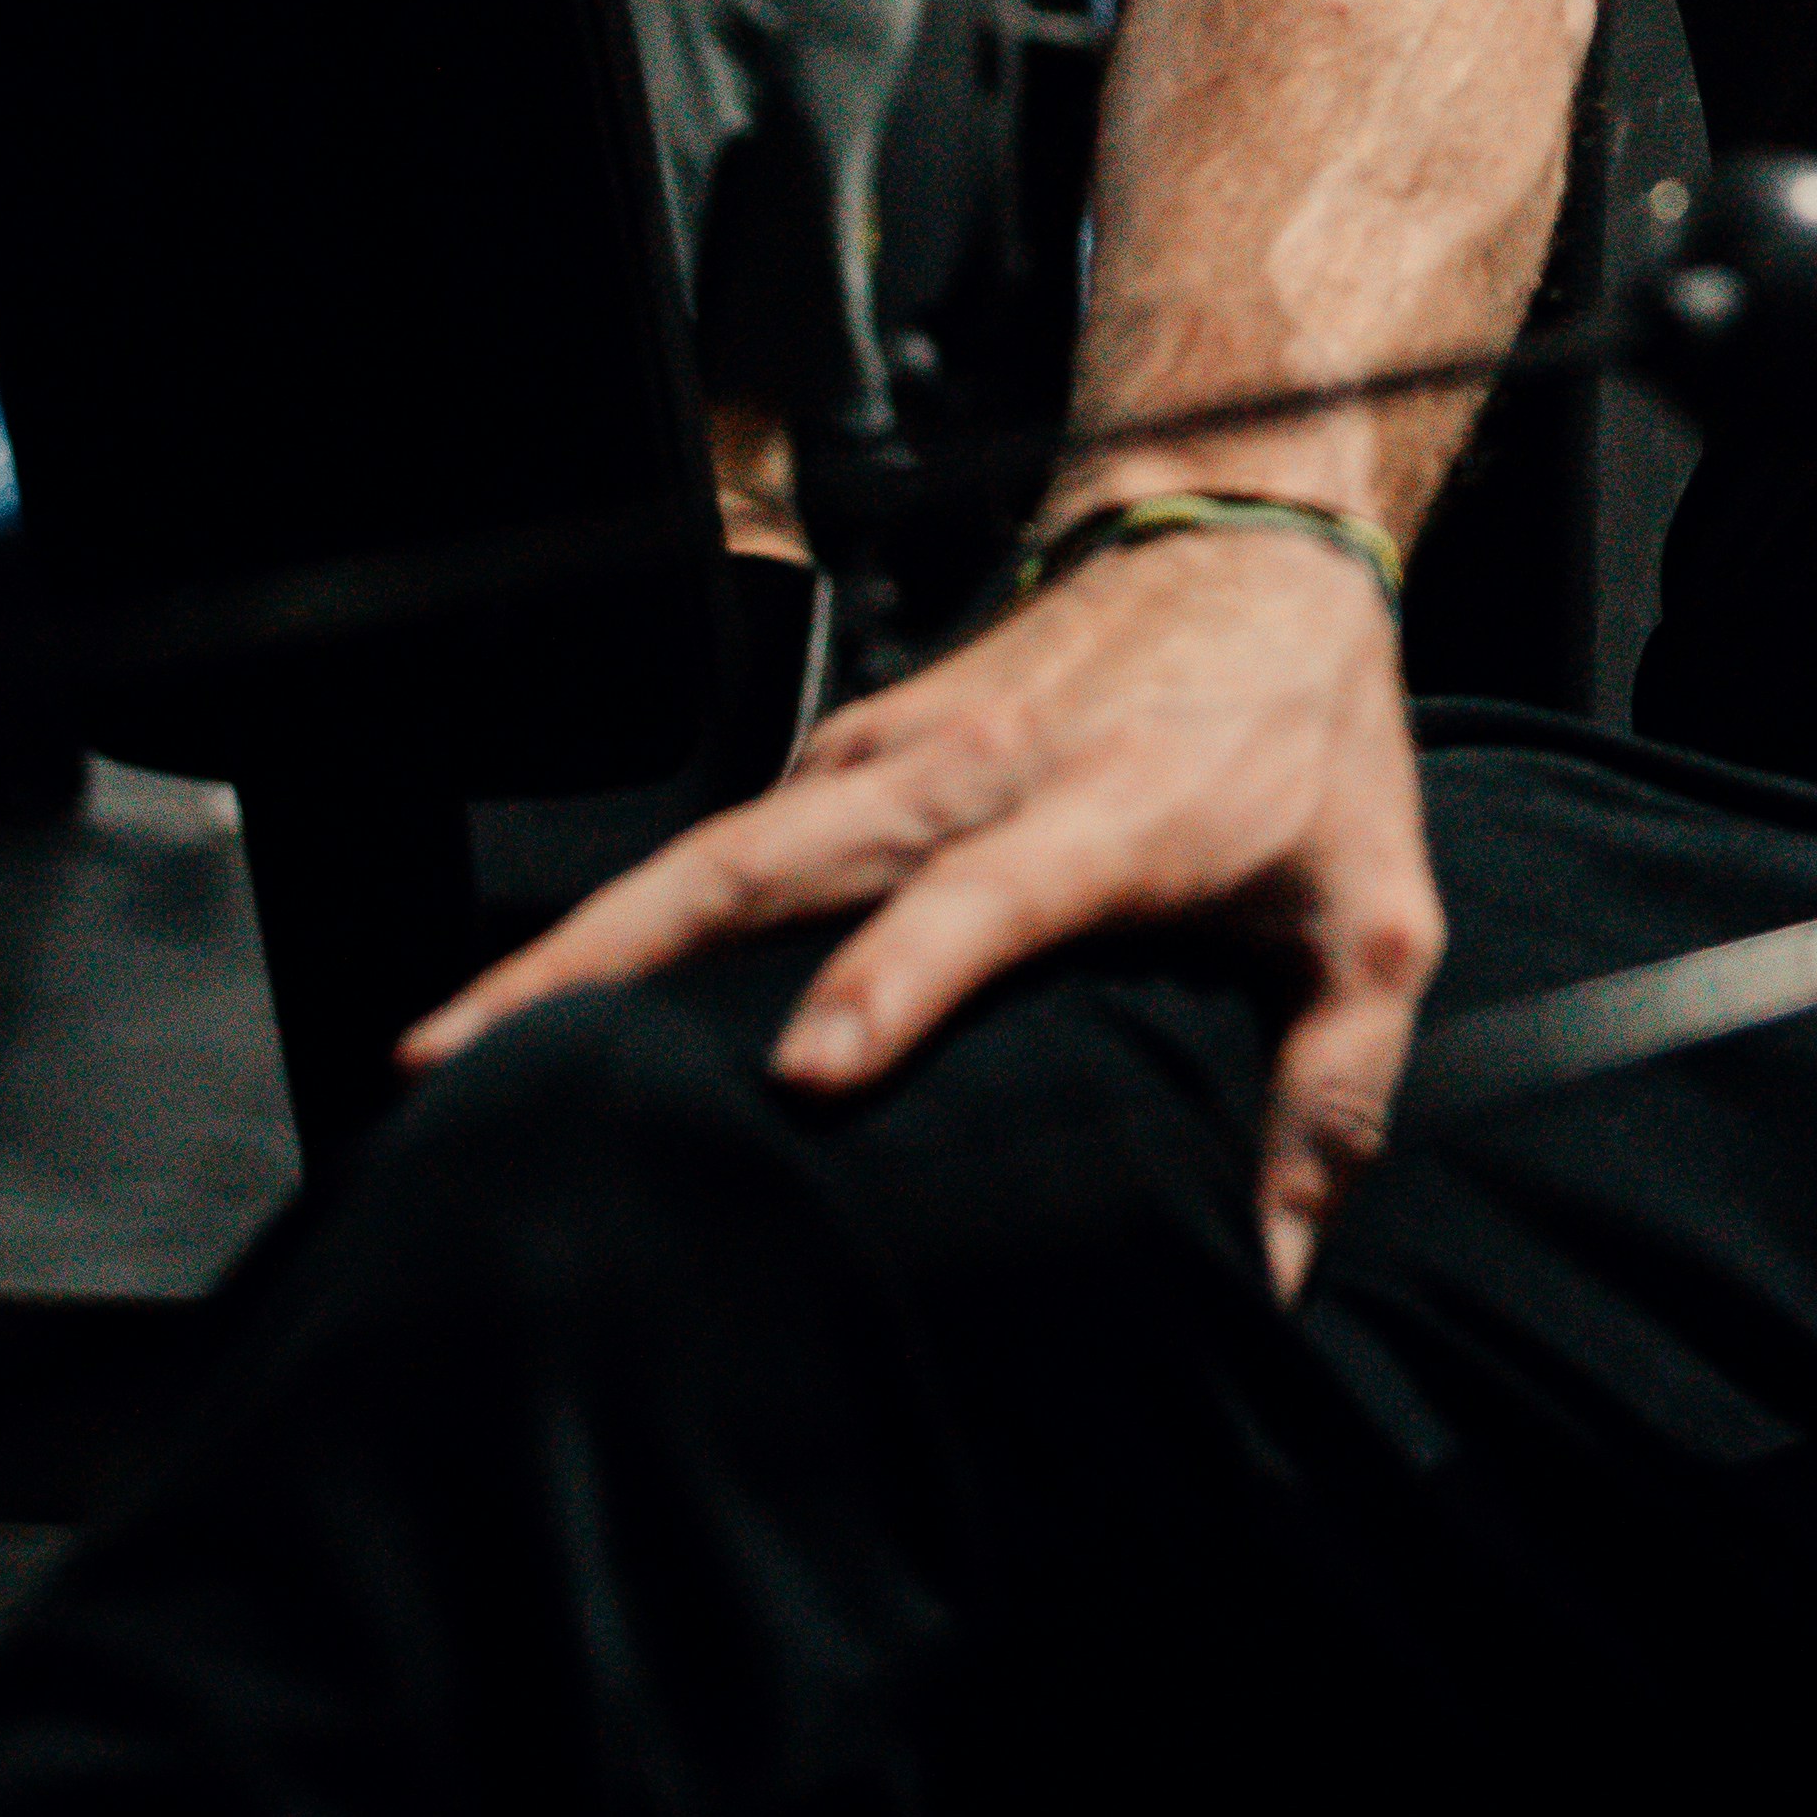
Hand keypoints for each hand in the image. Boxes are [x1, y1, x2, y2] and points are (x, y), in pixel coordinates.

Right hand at [398, 530, 1446, 1299]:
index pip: (983, 896)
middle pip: (757, 862)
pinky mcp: (851, 745)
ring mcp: (889, 750)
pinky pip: (732, 841)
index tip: (810, 1069)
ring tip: (445, 1061)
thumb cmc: (1310, 740)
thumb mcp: (1372, 915)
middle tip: (465, 1067)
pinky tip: (559, 1014)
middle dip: (606, 958)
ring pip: (709, 850)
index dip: (897, 977)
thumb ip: (1331, 1091)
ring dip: (578, 942)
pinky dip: (636, 921)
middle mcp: (968, 774)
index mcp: (1105, 814)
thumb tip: (1273, 1274)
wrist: (1248, 542)